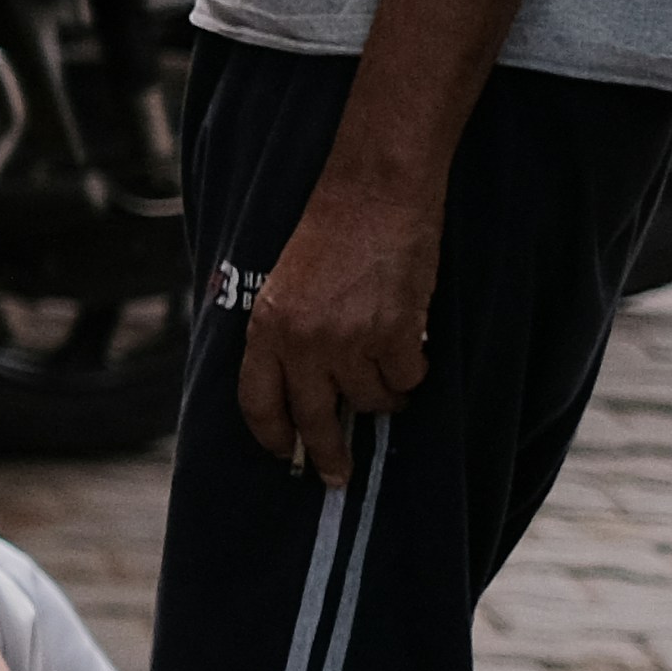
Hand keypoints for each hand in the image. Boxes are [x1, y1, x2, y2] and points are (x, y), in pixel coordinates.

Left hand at [235, 171, 435, 489]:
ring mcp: (350, 342)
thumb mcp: (284, 286)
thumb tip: (301, 390)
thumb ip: (285, 336)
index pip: (259, 403)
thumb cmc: (328, 234)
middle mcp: (303, 343)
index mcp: (265, 329)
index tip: (287, 454)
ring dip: (381, 395)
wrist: (372, 194)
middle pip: (315, 420)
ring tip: (385, 365)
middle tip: (338, 477)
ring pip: (370, 401)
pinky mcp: (396, 335)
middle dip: (328, 455)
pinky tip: (409, 345)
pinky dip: (412, 371)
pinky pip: (407, 380)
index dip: (274, 436)